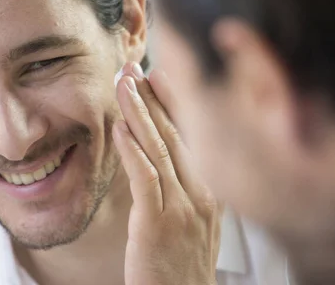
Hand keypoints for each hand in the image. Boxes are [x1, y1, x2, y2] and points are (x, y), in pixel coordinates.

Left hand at [113, 62, 219, 284]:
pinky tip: (120, 127)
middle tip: (135, 69)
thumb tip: (167, 159)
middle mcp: (204, 194)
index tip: (159, 76)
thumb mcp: (195, 225)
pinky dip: (132, 149)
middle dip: (154, 98)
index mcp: (213, 192)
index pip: (193, 137)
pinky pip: (145, 178)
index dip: (174, 104)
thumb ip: (186, 190)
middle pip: (178, 135)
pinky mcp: (159, 224)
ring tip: (124, 85)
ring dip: (139, 113)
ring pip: (161, 149)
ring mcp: (184, 208)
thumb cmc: (182, 269)